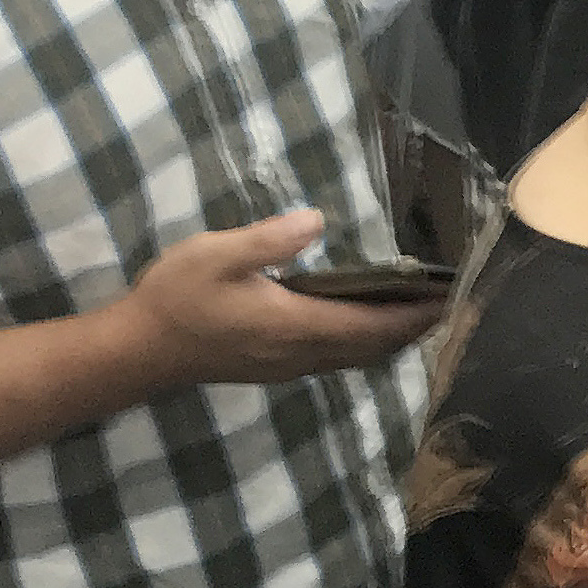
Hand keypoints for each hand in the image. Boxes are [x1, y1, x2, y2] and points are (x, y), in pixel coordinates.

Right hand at [105, 209, 444, 392]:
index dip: (413, 316)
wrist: (138, 350)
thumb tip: (316, 220)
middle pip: (371, 347)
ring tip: (417, 310)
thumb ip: (269, 240)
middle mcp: (299, 354)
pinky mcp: (273, 366)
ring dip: (388, 336)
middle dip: (411, 327)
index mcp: (296, 327)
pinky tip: (364, 323)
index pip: (371, 327)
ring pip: (354, 357)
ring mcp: (286, 366)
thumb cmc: (177, 298)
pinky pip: (334, 358)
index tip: (449, 299)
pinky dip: (362, 341)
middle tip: (447, 301)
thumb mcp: (217, 255)